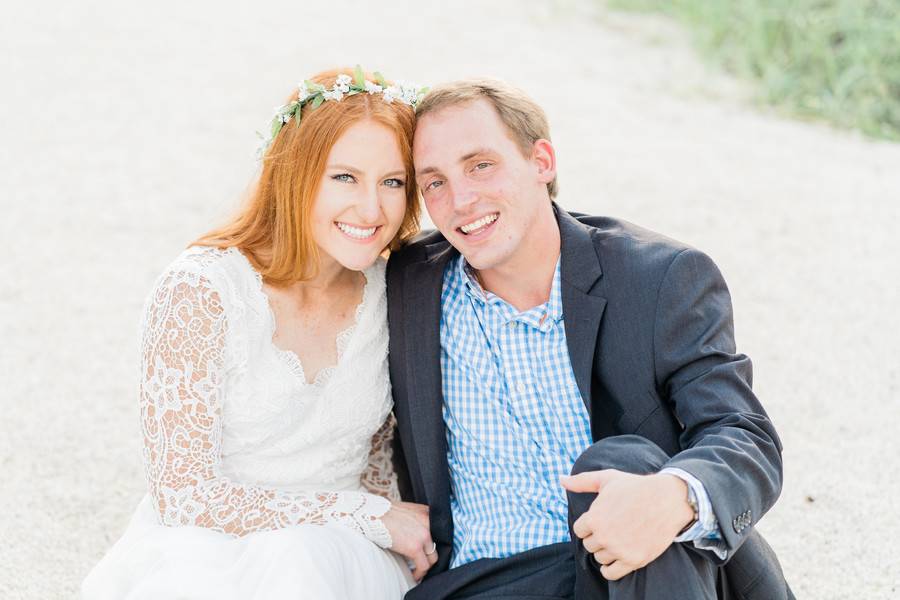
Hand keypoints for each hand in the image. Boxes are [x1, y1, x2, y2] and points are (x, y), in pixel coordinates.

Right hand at [380, 501, 436, 581]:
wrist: (371, 514)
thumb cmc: (383, 513)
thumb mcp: (406, 512)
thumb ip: (416, 521)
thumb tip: (416, 537)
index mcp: (427, 513)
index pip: (438, 533)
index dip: (431, 545)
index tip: (426, 552)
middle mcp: (429, 522)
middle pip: (437, 546)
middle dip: (429, 556)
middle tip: (421, 563)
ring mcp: (424, 534)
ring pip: (433, 558)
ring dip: (425, 566)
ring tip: (417, 571)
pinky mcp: (415, 547)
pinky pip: (423, 566)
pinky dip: (419, 573)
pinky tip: (413, 575)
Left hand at [561, 469, 693, 580]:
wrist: (667, 500)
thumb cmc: (635, 487)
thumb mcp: (607, 479)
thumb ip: (582, 481)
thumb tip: (560, 480)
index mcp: (594, 518)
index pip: (579, 531)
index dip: (590, 524)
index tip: (602, 519)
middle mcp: (604, 536)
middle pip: (589, 545)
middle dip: (598, 537)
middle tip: (613, 528)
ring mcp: (619, 550)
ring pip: (599, 558)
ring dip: (606, 551)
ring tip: (619, 538)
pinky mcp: (633, 561)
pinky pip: (611, 574)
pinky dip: (610, 569)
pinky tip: (616, 558)